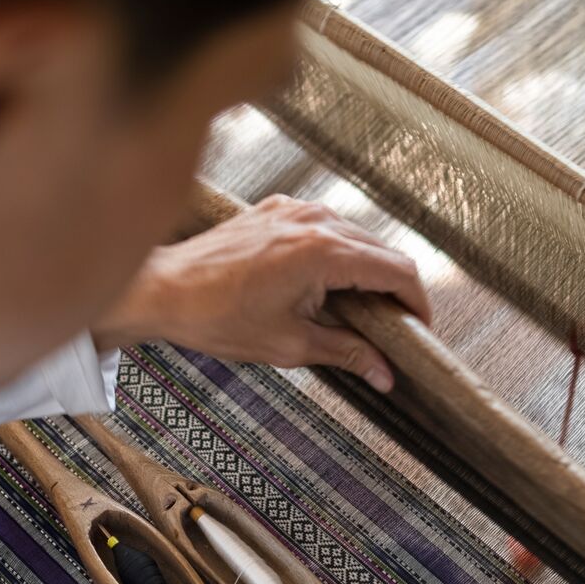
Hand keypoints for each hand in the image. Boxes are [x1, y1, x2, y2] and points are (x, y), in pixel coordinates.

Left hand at [92, 195, 430, 391]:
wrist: (163, 290)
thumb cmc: (216, 318)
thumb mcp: (290, 345)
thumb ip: (346, 352)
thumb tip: (384, 373)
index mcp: (324, 252)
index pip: (398, 271)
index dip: (418, 304)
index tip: (421, 331)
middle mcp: (315, 221)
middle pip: (382, 252)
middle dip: (395, 291)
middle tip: (395, 331)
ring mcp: (295, 210)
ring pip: (356, 237)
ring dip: (366, 272)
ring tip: (361, 313)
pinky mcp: (276, 210)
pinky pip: (324, 228)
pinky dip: (336, 255)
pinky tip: (325, 287)